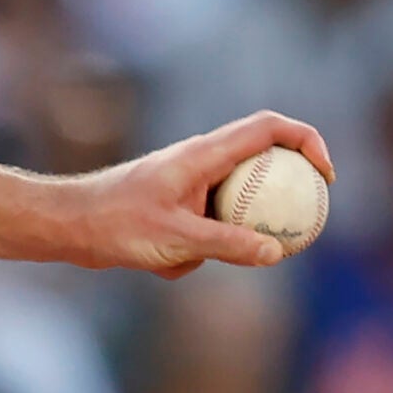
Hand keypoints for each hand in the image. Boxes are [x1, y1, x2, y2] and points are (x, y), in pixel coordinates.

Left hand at [65, 110, 334, 278]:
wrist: (67, 226)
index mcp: (204, 154)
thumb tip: (276, 252)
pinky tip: (158, 264)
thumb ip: (227, 244)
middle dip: (276, 201)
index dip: (307, 141)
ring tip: (187, 257)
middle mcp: (200, 162)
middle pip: (261, 167)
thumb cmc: (113, 223)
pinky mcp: (178, 208)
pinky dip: (193, 253)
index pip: (269, 128)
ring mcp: (189, 185)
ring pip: (234, 208)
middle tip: (292, 232)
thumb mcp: (175, 238)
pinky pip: (206, 231)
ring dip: (223, 240)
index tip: (325, 177)